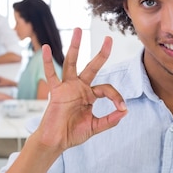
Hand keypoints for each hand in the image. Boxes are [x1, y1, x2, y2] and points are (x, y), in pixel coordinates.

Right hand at [35, 28, 127, 152]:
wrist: (56, 142)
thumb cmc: (73, 133)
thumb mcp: (95, 126)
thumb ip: (110, 120)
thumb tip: (125, 111)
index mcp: (90, 95)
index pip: (107, 88)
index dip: (116, 97)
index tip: (122, 108)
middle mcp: (80, 87)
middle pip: (92, 66)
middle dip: (101, 53)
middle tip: (109, 38)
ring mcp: (67, 87)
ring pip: (71, 63)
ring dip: (75, 47)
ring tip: (77, 30)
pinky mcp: (56, 92)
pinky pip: (51, 74)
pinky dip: (48, 62)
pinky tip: (46, 48)